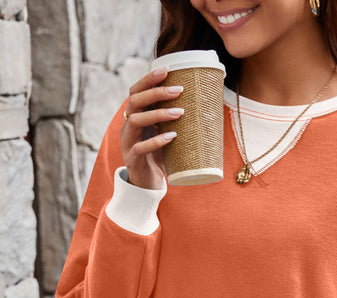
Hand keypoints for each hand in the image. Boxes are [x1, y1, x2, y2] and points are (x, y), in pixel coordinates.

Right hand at [120, 66, 184, 188]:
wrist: (147, 184)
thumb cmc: (160, 156)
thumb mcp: (167, 134)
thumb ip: (175, 120)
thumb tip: (205, 103)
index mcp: (135, 116)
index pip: (136, 92)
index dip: (148, 79)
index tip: (167, 69)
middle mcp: (127, 126)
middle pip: (135, 101)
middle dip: (156, 92)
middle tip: (178, 90)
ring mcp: (128, 142)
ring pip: (136, 121)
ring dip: (158, 114)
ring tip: (179, 113)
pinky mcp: (132, 159)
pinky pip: (141, 147)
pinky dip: (157, 141)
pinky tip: (172, 137)